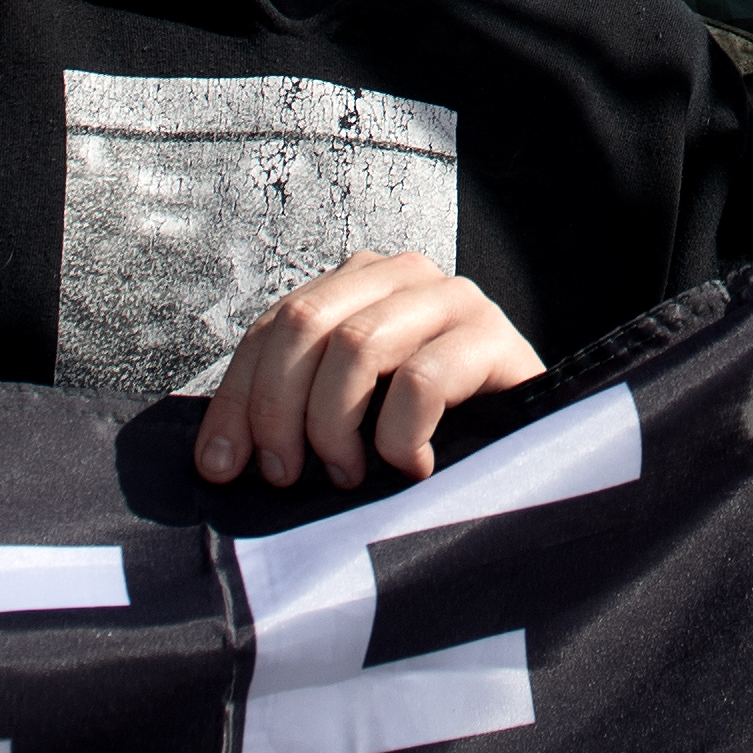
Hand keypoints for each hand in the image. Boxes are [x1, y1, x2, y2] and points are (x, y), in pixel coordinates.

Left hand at [194, 252, 541, 489]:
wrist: (534, 447)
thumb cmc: (434, 435)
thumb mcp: (350, 418)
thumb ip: (293, 414)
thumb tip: (218, 463)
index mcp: (356, 284)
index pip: (272, 327)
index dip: (238, 400)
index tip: (221, 468)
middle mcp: (400, 276)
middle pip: (303, 325)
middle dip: (278, 412)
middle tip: (287, 475)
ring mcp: (450, 299)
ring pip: (355, 347)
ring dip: (335, 426)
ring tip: (349, 475)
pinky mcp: (493, 337)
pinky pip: (419, 381)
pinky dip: (400, 436)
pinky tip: (412, 466)